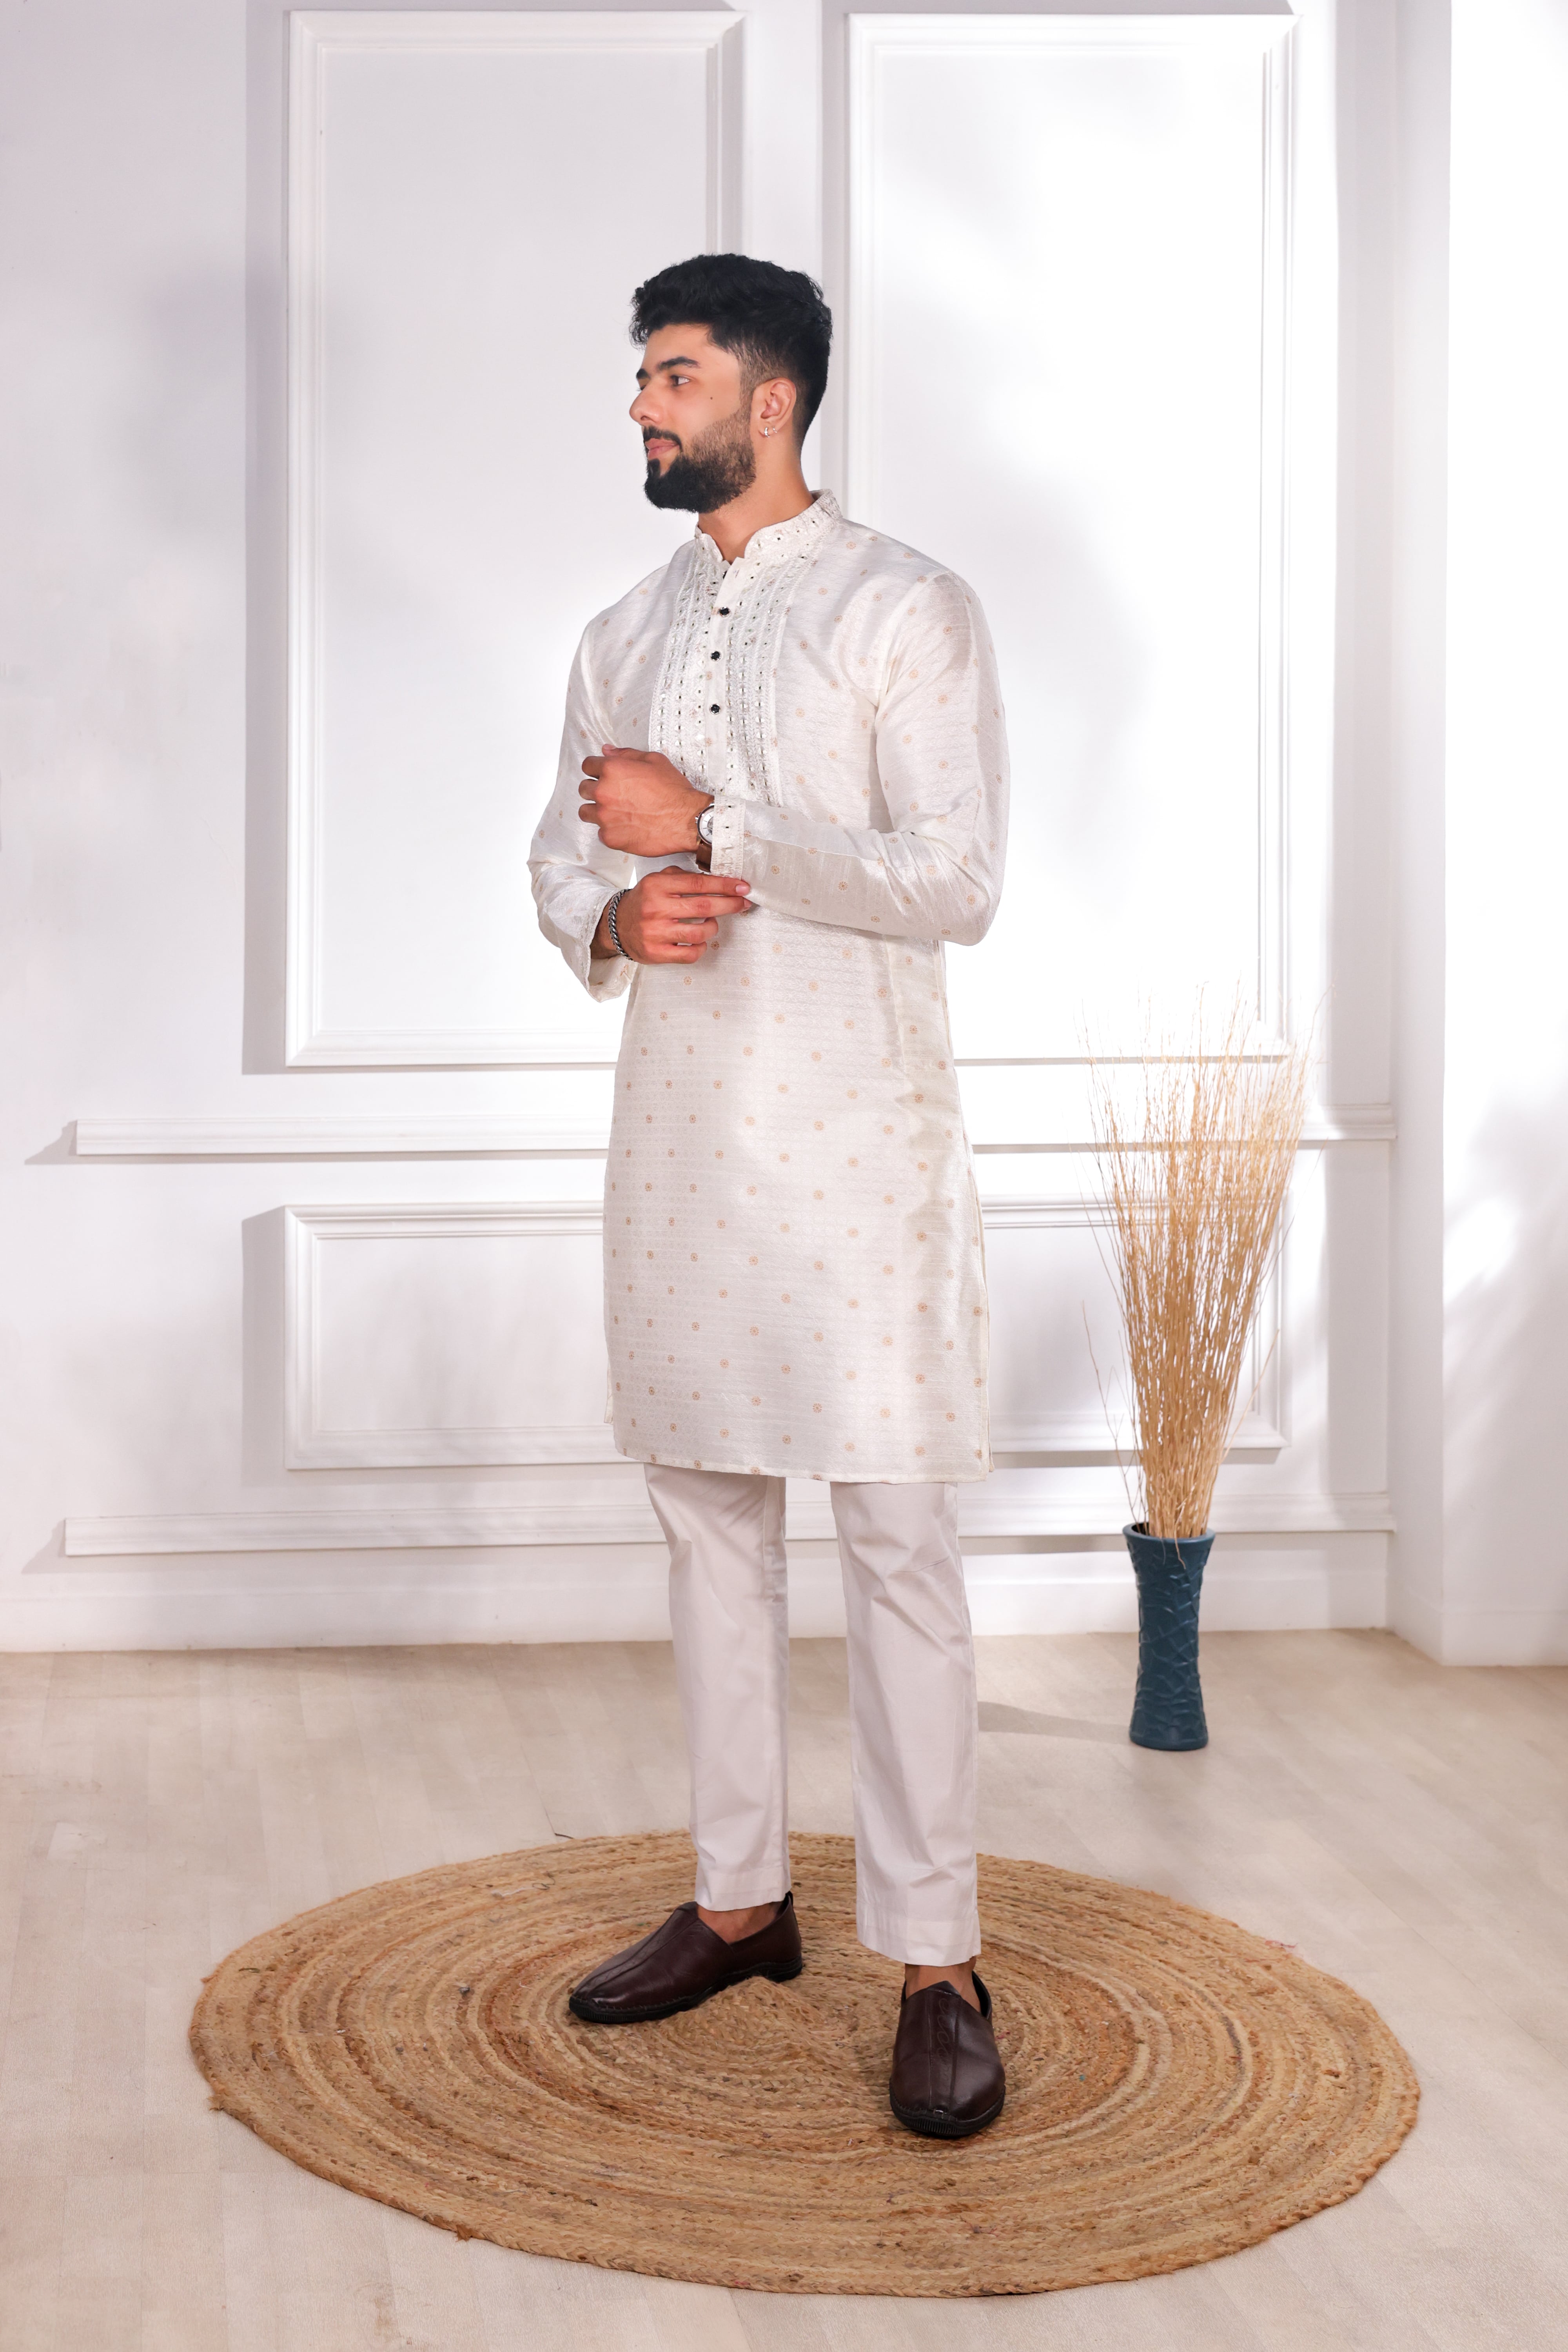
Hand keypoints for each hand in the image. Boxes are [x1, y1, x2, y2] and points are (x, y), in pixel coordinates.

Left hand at [580, 744, 710, 855]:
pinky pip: (600, 832)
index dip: (596, 769)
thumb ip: (626, 754)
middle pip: (583, 789)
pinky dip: (609, 830)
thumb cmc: (673, 791)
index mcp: (612, 770)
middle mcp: (604, 792)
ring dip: (596, 810)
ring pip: (586, 812)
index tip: (602, 775)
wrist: (686, 820)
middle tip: (612, 795)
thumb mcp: (654, 761)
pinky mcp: (610, 837)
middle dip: (595, 790)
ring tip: (615, 812)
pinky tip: (625, 826)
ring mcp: (605, 817)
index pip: (587, 765)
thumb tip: (606, 751)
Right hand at [595, 867, 751, 963]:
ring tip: (712, 922)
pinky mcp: (656, 953)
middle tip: (743, 903)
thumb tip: (716, 879)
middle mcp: (655, 909)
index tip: (742, 886)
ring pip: (699, 932)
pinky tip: (700, 940)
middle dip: (729, 904)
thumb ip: (683, 878)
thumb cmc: (644, 901)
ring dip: (713, 927)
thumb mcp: (657, 881)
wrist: (617, 925)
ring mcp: (655, 933)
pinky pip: (690, 954)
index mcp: (657, 886)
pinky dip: (701, 947)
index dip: (724, 885)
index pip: (698, 883)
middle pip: (703, 906)